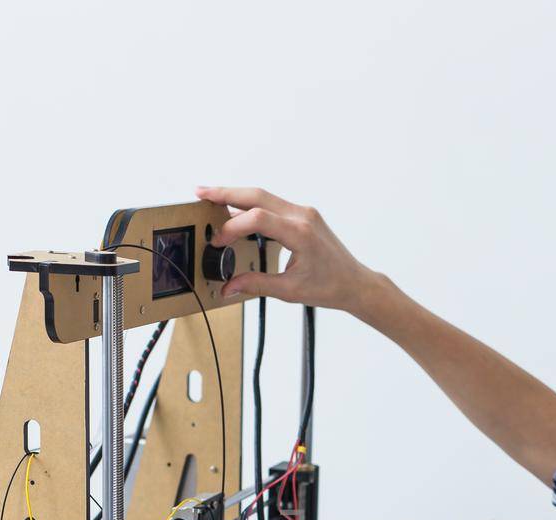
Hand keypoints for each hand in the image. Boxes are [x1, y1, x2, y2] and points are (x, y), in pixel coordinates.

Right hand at [196, 185, 380, 313]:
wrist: (355, 282)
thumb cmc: (330, 286)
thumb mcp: (289, 290)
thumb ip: (255, 284)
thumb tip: (228, 286)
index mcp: (300, 233)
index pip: (257, 218)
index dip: (232, 228)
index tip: (219, 243)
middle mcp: (302, 216)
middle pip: (257, 194)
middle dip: (225, 193)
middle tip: (200, 193)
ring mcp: (304, 212)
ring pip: (263, 195)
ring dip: (236, 195)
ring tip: (211, 197)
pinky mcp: (303, 215)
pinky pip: (272, 203)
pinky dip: (251, 204)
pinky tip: (235, 209)